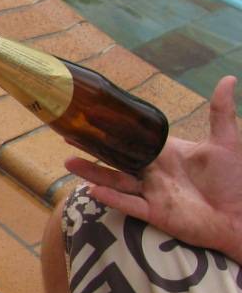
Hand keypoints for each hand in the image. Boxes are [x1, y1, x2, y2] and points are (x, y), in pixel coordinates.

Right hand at [66, 75, 241, 259]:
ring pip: (116, 181)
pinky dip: (112, 198)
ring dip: (92, 173)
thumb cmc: (236, 179)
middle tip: (66, 136)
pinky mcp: (156, 214)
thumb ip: (221, 112)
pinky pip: (129, 205)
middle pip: (116, 160)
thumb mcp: (227, 141)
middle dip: (92, 150)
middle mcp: (153, 173)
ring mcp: (152, 194)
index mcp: (165, 153)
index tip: (89, 118)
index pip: (132, 140)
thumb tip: (228, 78)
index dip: (111, 130)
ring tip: (68, 163)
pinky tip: (93, 190)